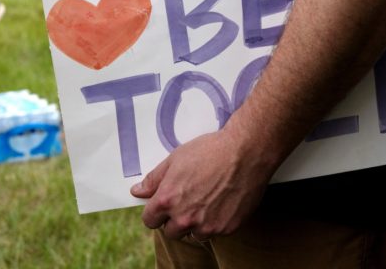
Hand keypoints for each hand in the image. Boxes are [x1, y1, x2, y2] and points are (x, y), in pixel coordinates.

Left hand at [131, 129, 272, 238]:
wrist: (247, 151)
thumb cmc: (211, 150)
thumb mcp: (177, 158)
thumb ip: (154, 179)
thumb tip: (138, 192)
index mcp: (167, 200)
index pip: (150, 220)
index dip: (156, 212)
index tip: (165, 205)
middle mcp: (185, 217)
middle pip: (171, 232)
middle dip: (176, 219)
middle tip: (190, 201)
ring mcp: (207, 225)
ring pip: (194, 234)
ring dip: (197, 223)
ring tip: (209, 201)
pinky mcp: (227, 227)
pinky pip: (216, 231)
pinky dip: (217, 221)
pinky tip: (224, 201)